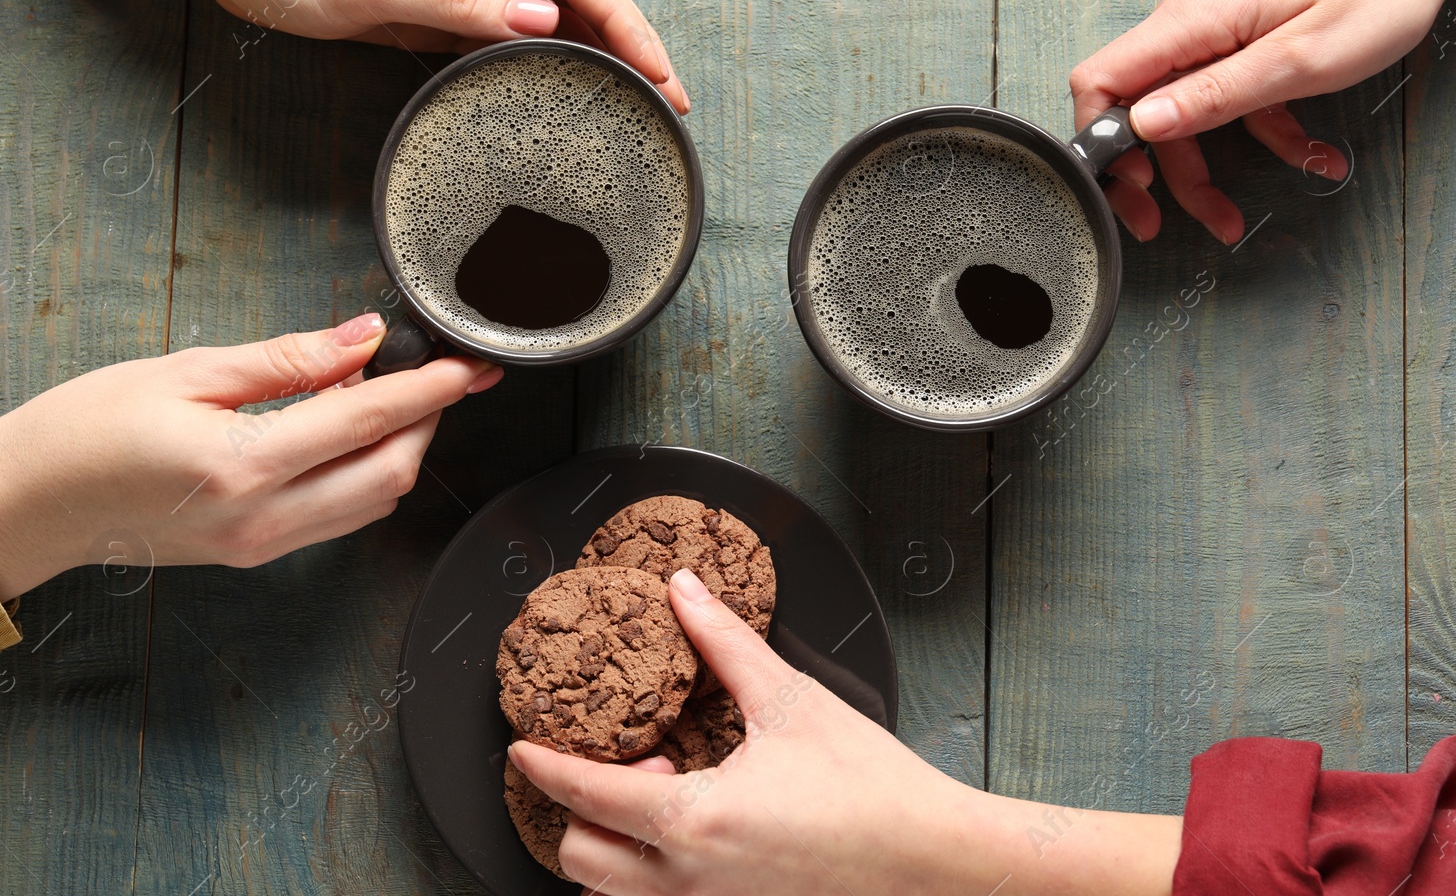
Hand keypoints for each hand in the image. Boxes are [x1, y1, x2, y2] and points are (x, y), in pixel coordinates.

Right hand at [0, 314, 500, 599]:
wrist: (31, 504)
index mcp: (243, 467)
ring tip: (392, 393)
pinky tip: (351, 433)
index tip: (467, 364)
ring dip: (401, 449)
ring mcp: (262, 547)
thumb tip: (362, 338)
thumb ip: (287, 359)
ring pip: (373, 503)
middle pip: (390, 473)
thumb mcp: (187, 371)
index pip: (367, 422)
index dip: (429, 388)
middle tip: (439, 373)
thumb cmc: (87, 429)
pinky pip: (340, 519)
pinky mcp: (256, 554)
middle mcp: (262, 520)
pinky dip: (365, 474)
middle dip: (428, 421)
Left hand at [141, 0, 688, 113]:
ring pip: (553, 4)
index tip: (658, 72)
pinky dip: (555, 52)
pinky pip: (514, 22)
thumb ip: (458, 2)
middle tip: (670, 99)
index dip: (624, 20)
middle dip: (631, 39)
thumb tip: (542, 18)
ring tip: (639, 99)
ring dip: (600, 48)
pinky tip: (573, 83)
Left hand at [512, 569, 1180, 895]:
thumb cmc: (871, 785)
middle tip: (639, 764)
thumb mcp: (791, 700)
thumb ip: (725, 643)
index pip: (586, 796)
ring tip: (667, 796)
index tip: (522, 749)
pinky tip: (694, 830)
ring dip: (613, 846)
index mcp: (696, 821)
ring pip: (615, 894)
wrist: (933, 859)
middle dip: (581, 810)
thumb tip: (685, 591)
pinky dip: (648, 873)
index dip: (545, 766)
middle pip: (582, 860)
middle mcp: (692, 882)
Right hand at [1070, 0, 1455, 243]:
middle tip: (1157, 226)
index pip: (1101, 80)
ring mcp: (1215, 30)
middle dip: (1151, 174)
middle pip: (1138, 108)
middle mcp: (1190, 22)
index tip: (1128, 187)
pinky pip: (1227, 100)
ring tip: (1234, 219)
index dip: (1098, 140)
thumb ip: (1216, 95)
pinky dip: (1258, 137)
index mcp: (1192, 20)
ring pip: (1183, 114)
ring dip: (1203, 170)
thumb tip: (1142, 124)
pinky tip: (1307, 158)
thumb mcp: (1299, 60)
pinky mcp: (1242, 40)